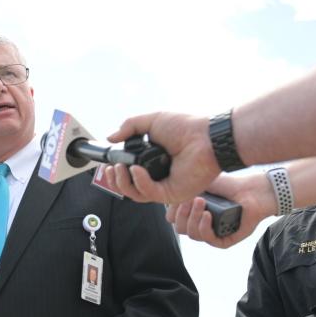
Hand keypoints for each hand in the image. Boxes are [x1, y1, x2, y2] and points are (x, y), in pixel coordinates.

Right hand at [104, 112, 220, 204]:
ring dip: (123, 183)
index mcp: (153, 162)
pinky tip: (136, 169)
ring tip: (119, 168)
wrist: (207, 137)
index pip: (129, 174)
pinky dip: (140, 182)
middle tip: (111, 169)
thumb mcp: (152, 121)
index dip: (116, 172)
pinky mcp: (172, 194)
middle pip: (129, 188)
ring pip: (136, 195)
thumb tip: (110, 137)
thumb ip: (130, 127)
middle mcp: (158, 177)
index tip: (108, 164)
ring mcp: (165, 187)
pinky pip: (150, 193)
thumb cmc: (186, 128)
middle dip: (115, 181)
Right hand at [166, 171, 274, 247]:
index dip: (173, 211)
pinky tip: (208, 215)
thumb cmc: (229, 185)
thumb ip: (182, 192)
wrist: (252, 189)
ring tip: (202, 202)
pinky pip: (208, 239)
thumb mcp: (200, 185)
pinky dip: (205, 227)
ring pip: (192, 235)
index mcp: (193, 213)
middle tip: (191, 199)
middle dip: (182, 214)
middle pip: (180, 229)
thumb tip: (167, 204)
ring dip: (194, 218)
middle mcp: (201, 224)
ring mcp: (213, 233)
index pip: (174, 220)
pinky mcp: (225, 240)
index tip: (178, 197)